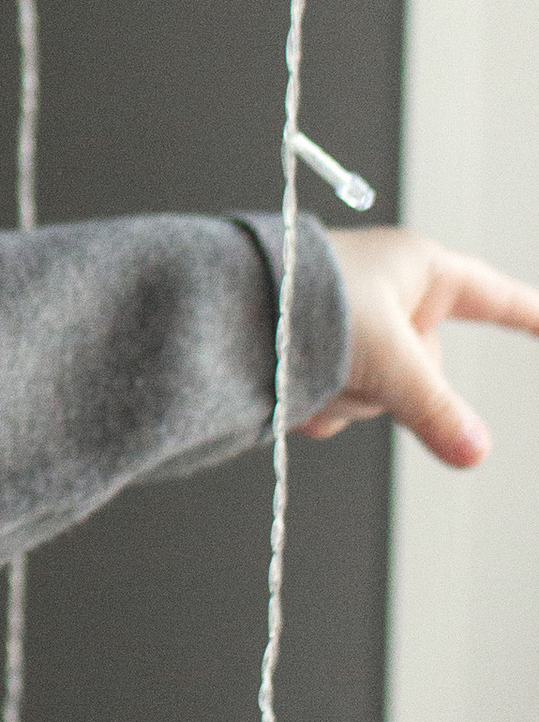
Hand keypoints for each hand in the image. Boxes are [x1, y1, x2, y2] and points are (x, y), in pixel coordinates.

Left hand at [308, 228, 538, 465]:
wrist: (214, 312)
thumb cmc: (307, 305)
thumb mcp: (390, 361)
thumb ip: (436, 410)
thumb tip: (476, 452)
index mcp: (419, 269)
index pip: (496, 297)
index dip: (531, 316)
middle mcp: (389, 294)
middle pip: (429, 370)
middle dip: (393, 386)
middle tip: (358, 368)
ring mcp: (351, 325)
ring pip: (382, 393)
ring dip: (351, 396)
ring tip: (314, 367)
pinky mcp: (314, 351)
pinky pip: (341, 400)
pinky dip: (319, 402)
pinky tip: (291, 386)